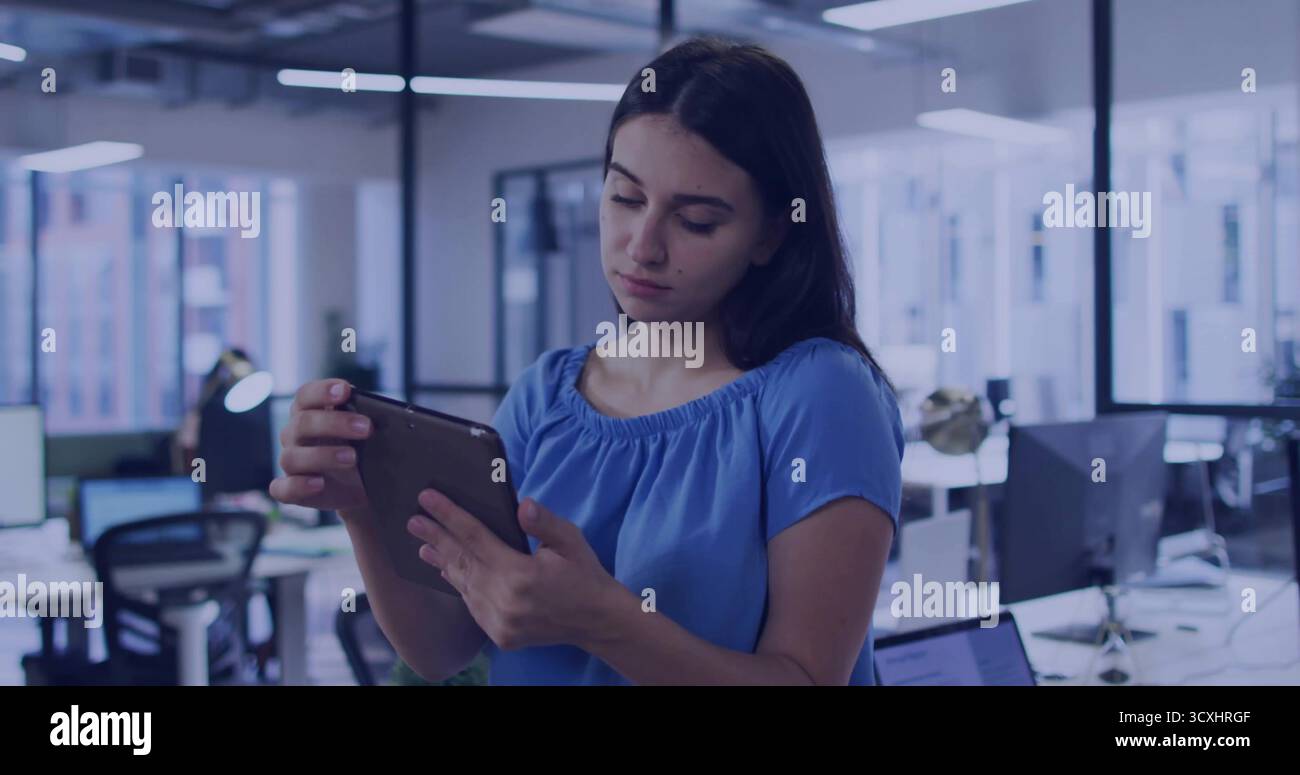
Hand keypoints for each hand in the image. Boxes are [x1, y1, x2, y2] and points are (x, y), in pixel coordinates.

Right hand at [268, 378, 371, 512]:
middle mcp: (295, 435)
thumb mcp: (368, 434)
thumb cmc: (362, 450)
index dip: (322, 391)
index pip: (306, 395)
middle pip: (303, 423)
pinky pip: (283, 489)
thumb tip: (387, 414)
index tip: (346, 390)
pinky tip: (318, 483)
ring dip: (324, 455)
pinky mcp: (290, 489)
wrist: (362, 487)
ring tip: (352, 457)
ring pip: (293, 457)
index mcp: (309, 412)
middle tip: (366, 427)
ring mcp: (291, 462)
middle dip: (335, 423)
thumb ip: (368, 420)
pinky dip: (298, 485)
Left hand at [406, 489, 622, 650]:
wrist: (597, 621)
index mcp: (520, 575)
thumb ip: (543, 523)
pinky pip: (472, 604)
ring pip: (463, 584)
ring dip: (442, 561)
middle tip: (413, 520)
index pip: (475, 537)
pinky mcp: (500, 635)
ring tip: (422, 544)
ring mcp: (500, 622)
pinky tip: (448, 569)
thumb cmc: (584, 574)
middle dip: (436, 537)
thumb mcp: (570, 541)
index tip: (428, 498)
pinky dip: (458, 584)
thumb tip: (521, 504)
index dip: (450, 515)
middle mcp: (505, 601)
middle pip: (462, 561)